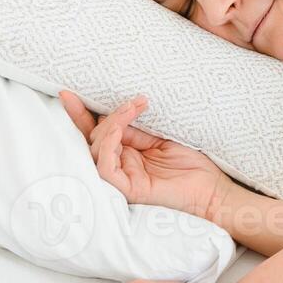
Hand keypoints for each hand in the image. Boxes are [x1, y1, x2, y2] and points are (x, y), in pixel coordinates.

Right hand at [59, 90, 226, 220]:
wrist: (213, 190)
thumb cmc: (193, 165)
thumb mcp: (162, 138)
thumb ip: (137, 129)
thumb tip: (113, 112)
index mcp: (125, 153)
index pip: (97, 132)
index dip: (81, 114)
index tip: (69, 92)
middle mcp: (120, 165)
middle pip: (94, 138)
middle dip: (106, 115)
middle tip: (132, 103)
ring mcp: (121, 178)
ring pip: (96, 150)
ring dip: (111, 126)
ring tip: (131, 110)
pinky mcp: (126, 189)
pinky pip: (105, 167)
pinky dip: (108, 146)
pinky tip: (118, 131)